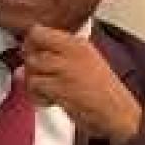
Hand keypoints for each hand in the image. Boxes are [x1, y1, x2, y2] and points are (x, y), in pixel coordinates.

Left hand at [21, 24, 141, 144]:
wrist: (118, 113)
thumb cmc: (102, 89)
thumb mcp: (86, 60)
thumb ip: (58, 55)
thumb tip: (27, 58)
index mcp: (76, 43)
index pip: (38, 32)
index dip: (30, 43)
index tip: (33, 52)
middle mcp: (69, 52)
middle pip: (30, 50)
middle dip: (30, 64)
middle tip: (40, 74)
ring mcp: (64, 70)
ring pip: (29, 68)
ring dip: (34, 81)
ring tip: (47, 89)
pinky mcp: (59, 89)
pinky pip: (34, 86)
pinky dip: (37, 95)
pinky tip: (50, 99)